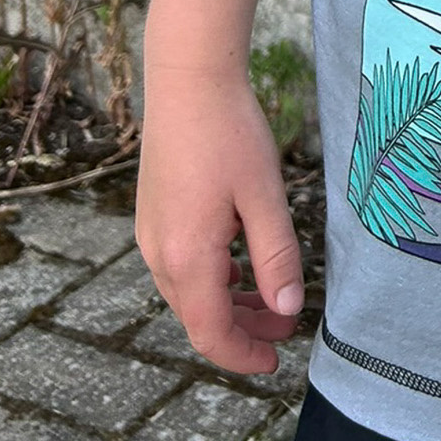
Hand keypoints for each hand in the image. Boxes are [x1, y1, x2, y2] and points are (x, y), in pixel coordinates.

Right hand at [135, 66, 303, 375]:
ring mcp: (152, 234)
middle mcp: (160, 253)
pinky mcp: (153, 215)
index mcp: (187, 257)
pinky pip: (180, 266)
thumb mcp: (264, 196)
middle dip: (242, 329)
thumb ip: (276, 256)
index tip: (276, 361)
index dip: (244, 355)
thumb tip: (288, 308)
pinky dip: (211, 278)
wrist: (188, 80)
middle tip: (286, 327)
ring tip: (270, 297)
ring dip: (227, 304)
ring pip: (187, 293)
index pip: (212, 333)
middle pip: (198, 317)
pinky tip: (239, 262)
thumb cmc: (229, 132)